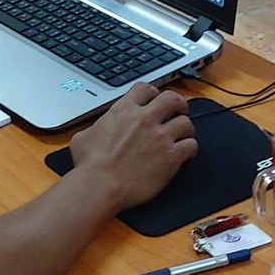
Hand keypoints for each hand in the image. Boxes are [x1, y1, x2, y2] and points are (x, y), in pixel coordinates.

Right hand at [68, 82, 197, 211]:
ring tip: (184, 134)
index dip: (153, 93)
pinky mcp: (171, 156)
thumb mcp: (84, 136)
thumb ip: (97, 127)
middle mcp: (145, 118)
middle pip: (172, 99)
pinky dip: (190, 148)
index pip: (145, 88)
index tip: (154, 100)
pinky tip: (186, 153)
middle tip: (178, 111)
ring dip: (186, 128)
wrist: (100, 185)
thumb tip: (95, 130)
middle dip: (177, 104)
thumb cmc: (90, 165)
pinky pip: (191, 145)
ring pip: (186, 122)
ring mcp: (160, 137)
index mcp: (124, 110)